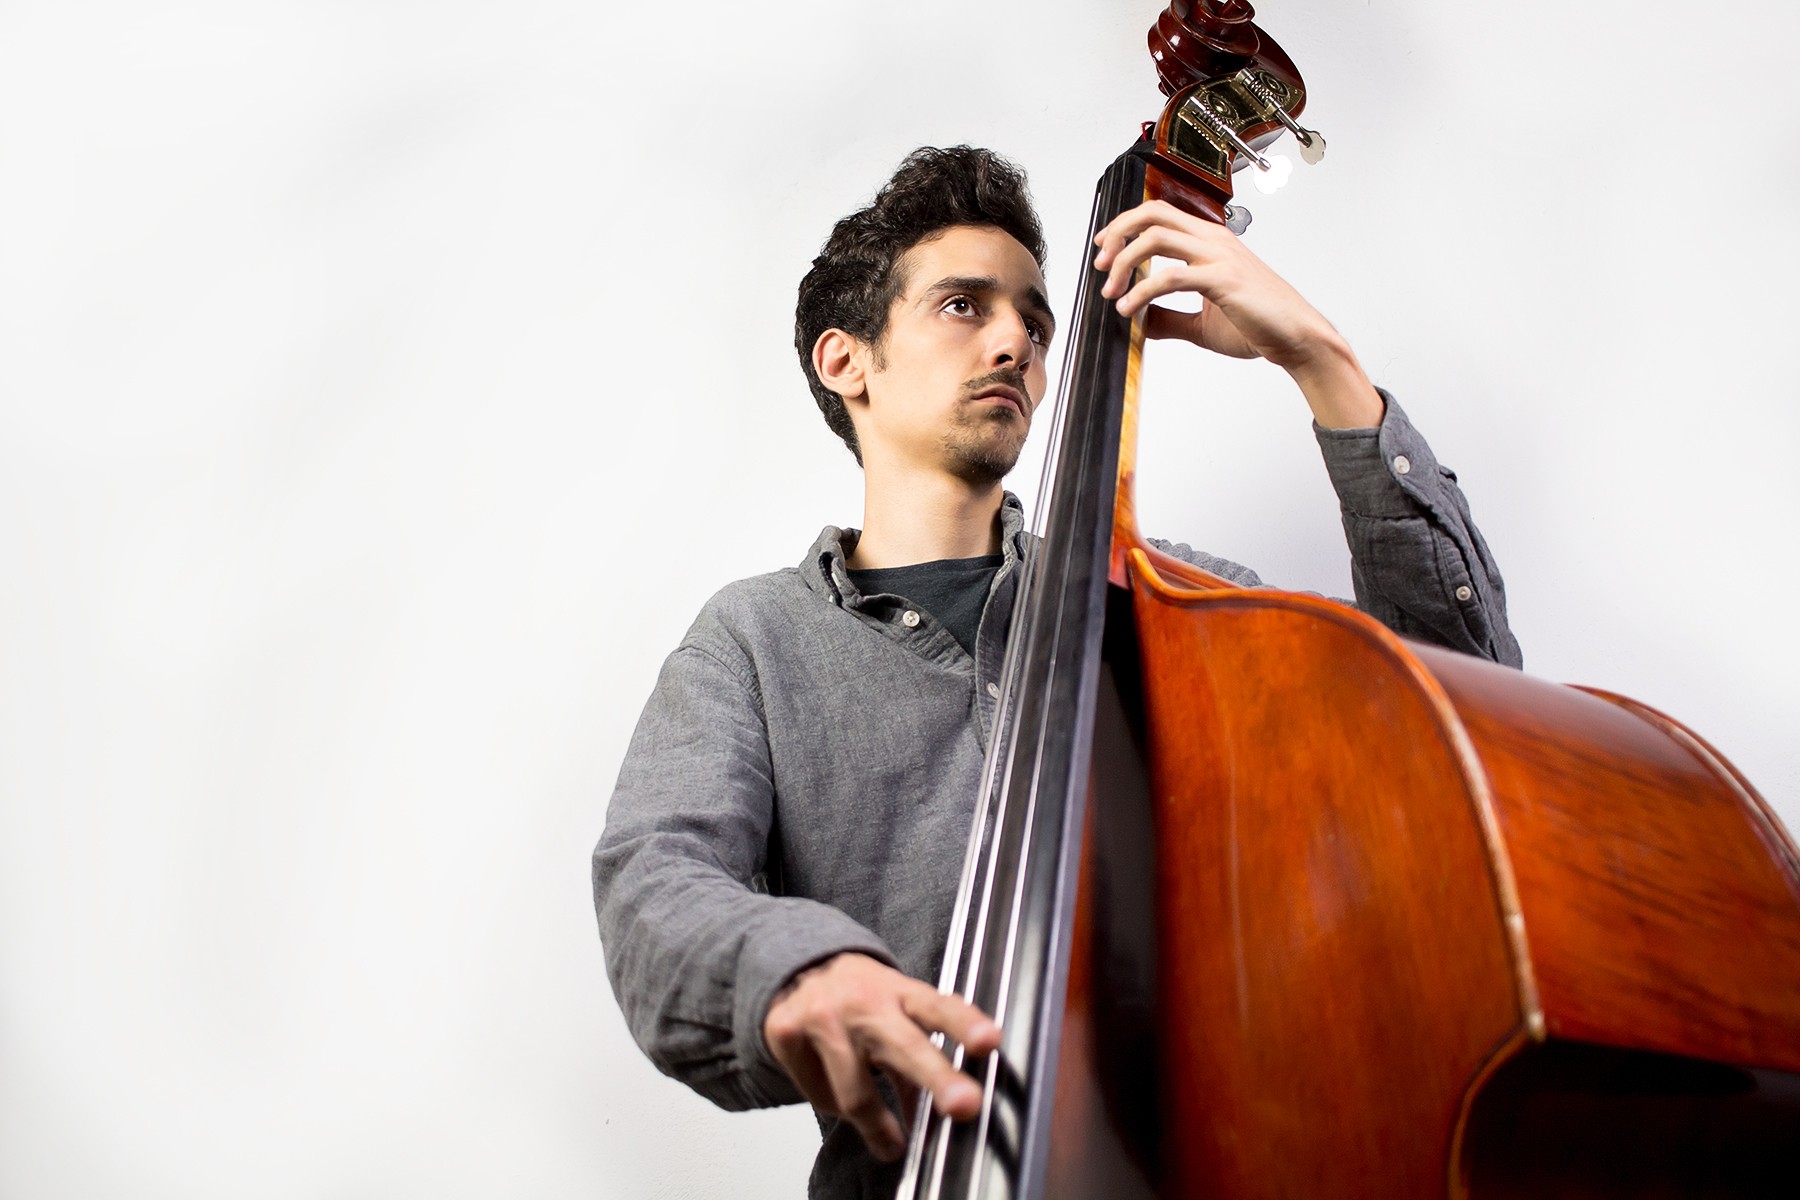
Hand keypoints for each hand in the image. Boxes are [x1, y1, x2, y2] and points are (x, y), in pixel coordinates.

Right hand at [763, 952, 1001, 1161]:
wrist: (799, 967)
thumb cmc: (862, 996)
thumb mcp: (897, 1014)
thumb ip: (921, 1058)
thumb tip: (939, 1116)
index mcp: (900, 992)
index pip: (939, 1007)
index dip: (965, 1024)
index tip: (990, 1041)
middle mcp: (864, 1002)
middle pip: (904, 1046)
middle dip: (937, 1078)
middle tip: (965, 1106)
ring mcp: (823, 1017)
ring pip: (855, 1093)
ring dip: (877, 1126)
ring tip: (891, 1144)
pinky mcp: (786, 1034)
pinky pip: (820, 1096)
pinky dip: (833, 1104)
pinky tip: (835, 1085)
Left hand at [1092, 200, 1382, 427]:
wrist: (1298, 338)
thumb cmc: (1261, 325)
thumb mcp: (1203, 322)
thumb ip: (1170, 318)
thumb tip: (1140, 322)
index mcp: (1210, 241)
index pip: (1159, 215)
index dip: (1125, 225)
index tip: (1104, 249)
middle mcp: (1213, 240)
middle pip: (1153, 214)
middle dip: (1118, 234)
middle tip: (1100, 264)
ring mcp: (1219, 256)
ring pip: (1156, 238)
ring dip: (1124, 263)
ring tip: (1111, 294)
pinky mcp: (1222, 279)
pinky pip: (1170, 276)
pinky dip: (1141, 291)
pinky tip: (1130, 309)